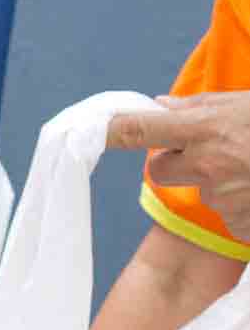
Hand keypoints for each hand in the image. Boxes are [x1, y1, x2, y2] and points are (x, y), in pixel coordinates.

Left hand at [107, 92, 249, 244]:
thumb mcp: (244, 104)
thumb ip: (200, 106)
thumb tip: (161, 106)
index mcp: (206, 128)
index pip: (143, 130)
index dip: (115, 131)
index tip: (94, 132)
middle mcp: (207, 164)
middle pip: (159, 169)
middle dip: (175, 161)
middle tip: (213, 149)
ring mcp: (221, 198)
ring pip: (201, 190)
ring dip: (219, 180)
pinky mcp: (237, 225)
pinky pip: (227, 214)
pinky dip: (240, 203)